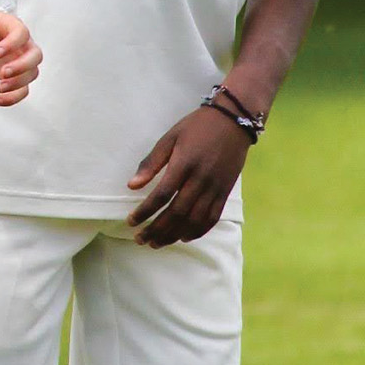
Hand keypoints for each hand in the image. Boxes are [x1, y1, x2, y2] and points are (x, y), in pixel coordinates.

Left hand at [0, 8, 40, 105]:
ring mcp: (23, 62)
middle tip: (3, 73)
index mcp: (15, 28)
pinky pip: (23, 90)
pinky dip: (13, 98)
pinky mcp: (18, 77)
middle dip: (22, 66)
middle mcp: (24, 45)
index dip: (12, 44)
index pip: (22, 34)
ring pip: (32, 75)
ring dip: (17, 84)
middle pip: (36, 56)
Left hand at [125, 105, 249, 247]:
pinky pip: (211, 218)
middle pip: (177, 213)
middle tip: (140, 239)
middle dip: (156, 229)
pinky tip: (183, 237)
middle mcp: (200, 179)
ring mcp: (215, 187)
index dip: (145, 211)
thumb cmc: (196, 127)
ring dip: (174, 235)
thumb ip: (151, 162)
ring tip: (157, 243)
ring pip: (193, 220)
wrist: (233, 121)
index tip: (131, 221)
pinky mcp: (225, 192)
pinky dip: (197, 232)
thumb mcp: (170, 137)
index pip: (162, 195)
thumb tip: (132, 185)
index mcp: (184, 163)